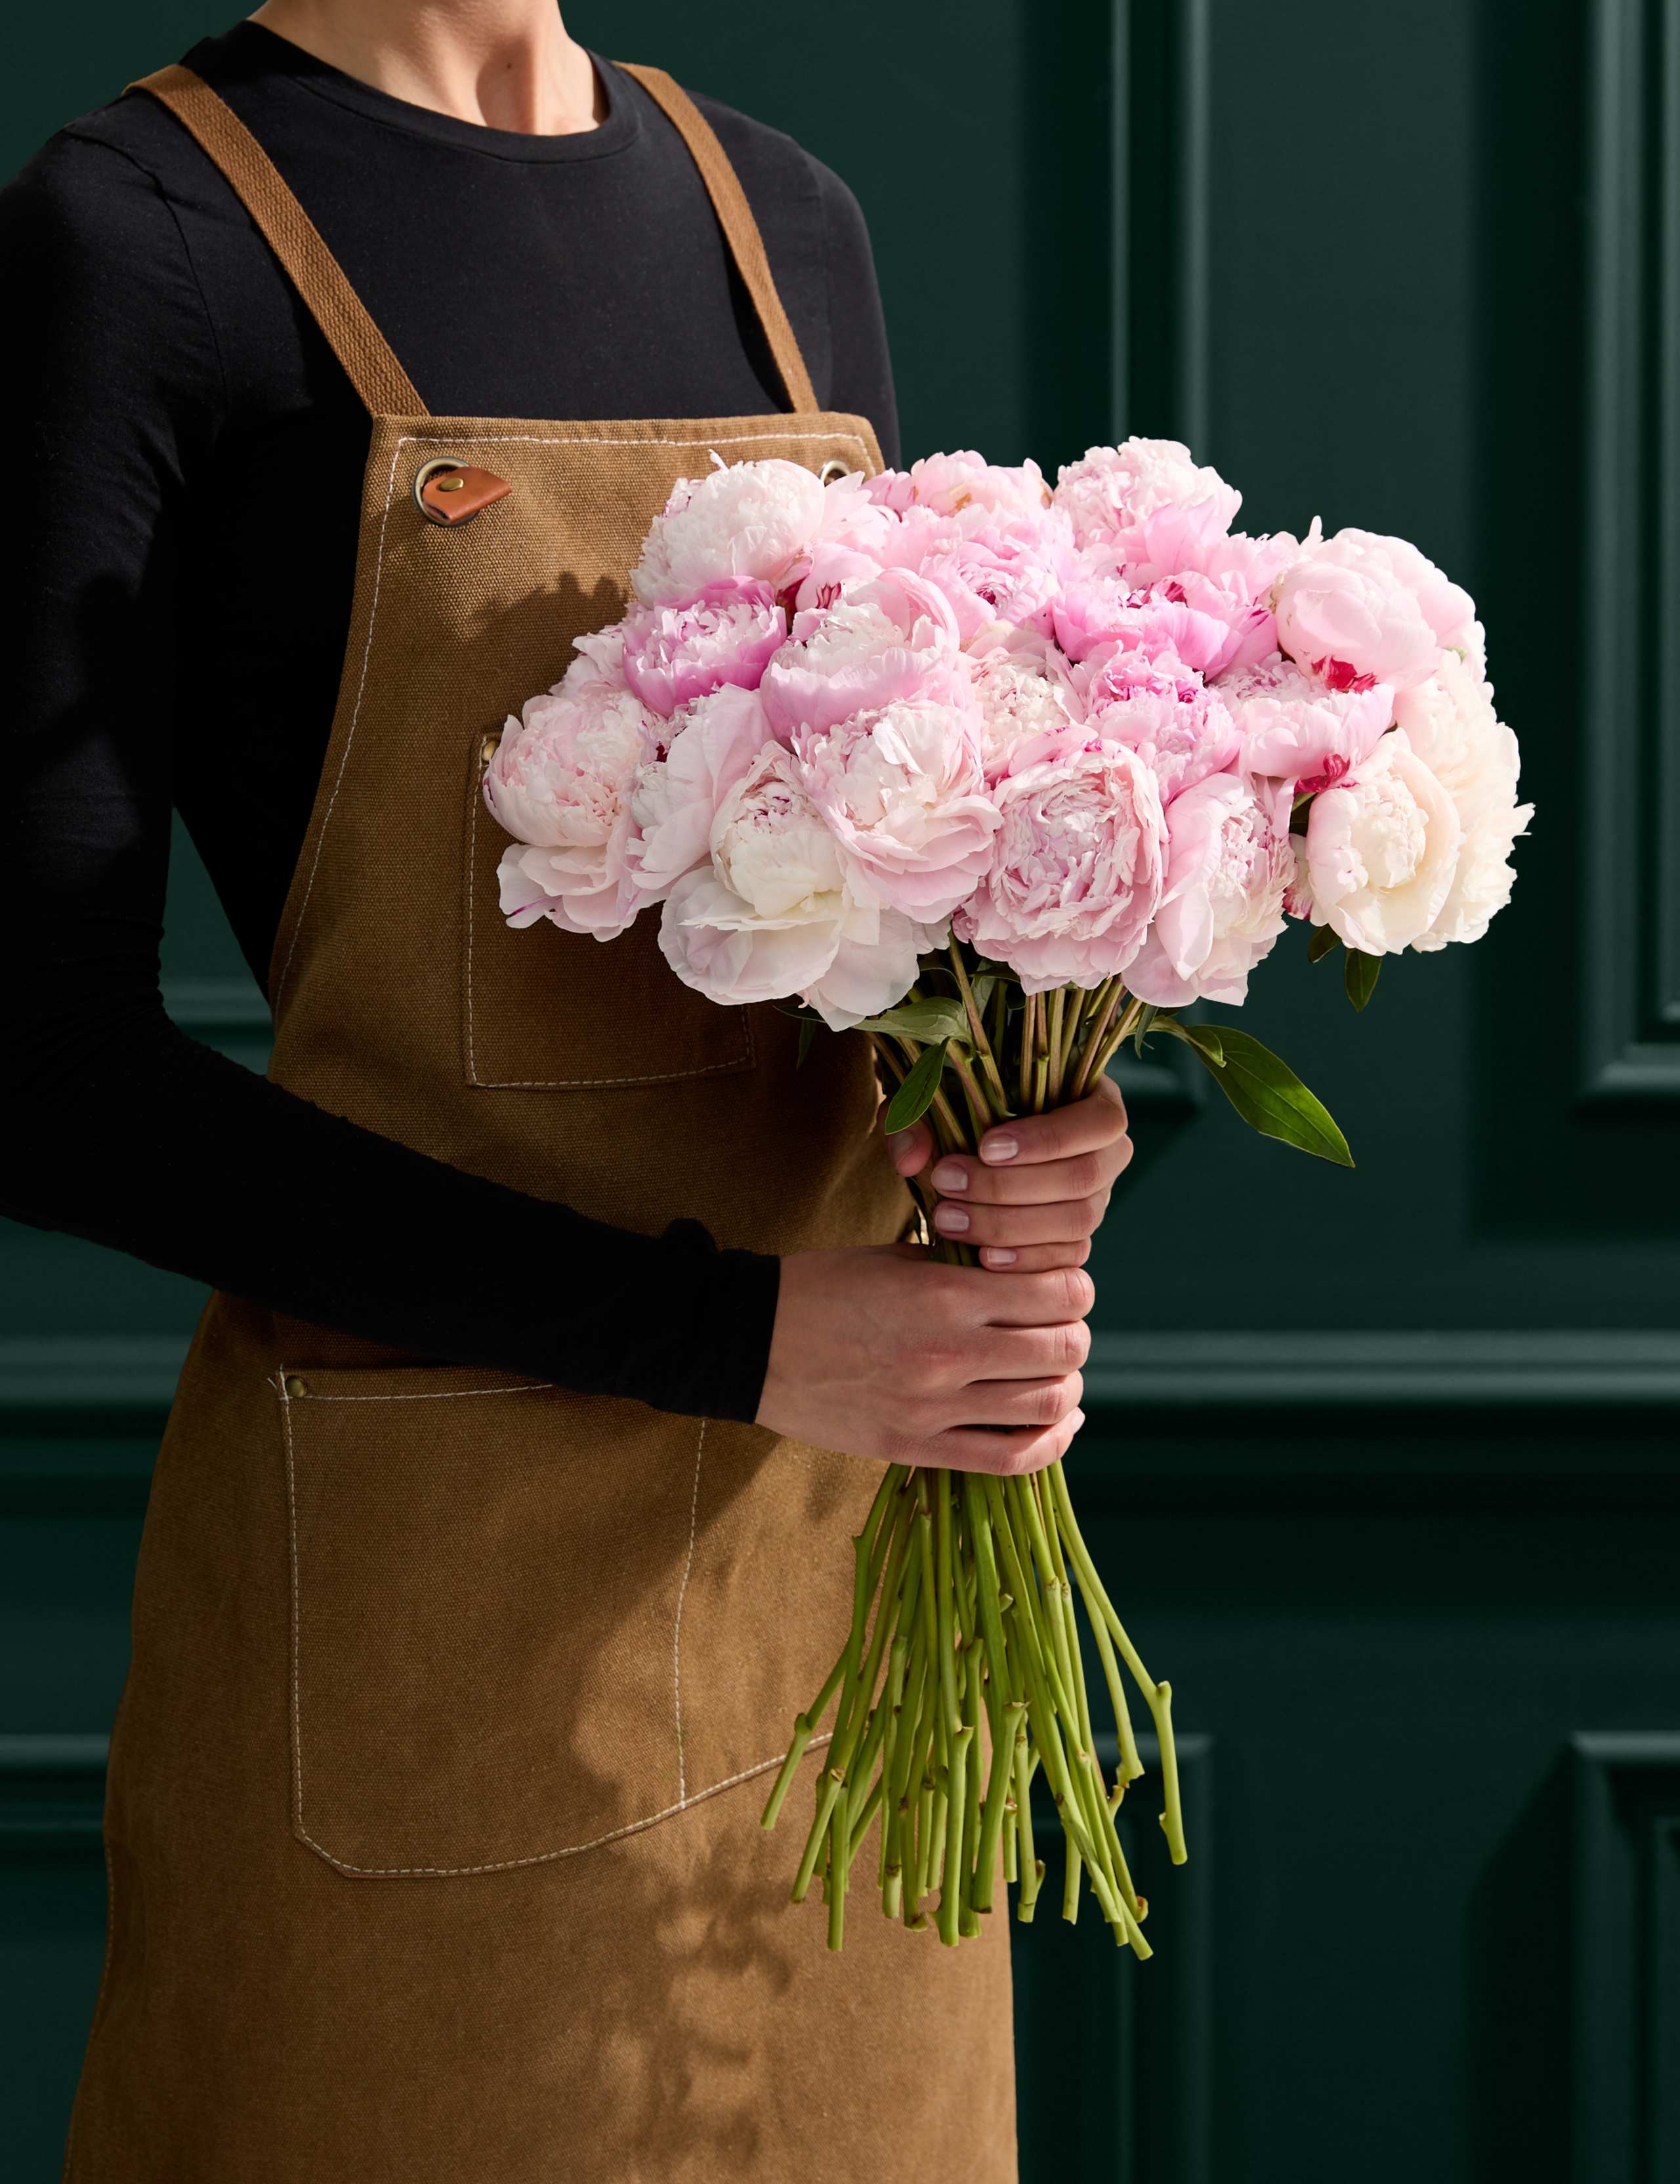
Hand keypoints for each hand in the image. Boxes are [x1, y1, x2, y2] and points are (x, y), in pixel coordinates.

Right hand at [754, 1245, 1089, 1474]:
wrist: (749, 1342)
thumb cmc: (821, 1287)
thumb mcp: (895, 1256)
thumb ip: (961, 1268)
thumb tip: (1022, 1278)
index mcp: (944, 1293)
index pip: (1058, 1294)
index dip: (1076, 1289)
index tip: (1067, 1289)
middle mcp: (949, 1352)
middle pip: (1063, 1351)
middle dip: (1074, 1337)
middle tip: (1062, 1331)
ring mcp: (933, 1407)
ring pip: (1046, 1405)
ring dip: (1066, 1387)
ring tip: (1057, 1376)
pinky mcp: (915, 1448)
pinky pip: (1009, 1459)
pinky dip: (1049, 1443)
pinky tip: (1057, 1425)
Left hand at [884, 1075, 1132, 1270]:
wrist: (959, 1143)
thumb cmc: (956, 1101)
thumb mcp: (930, 1092)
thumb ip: (914, 1115)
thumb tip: (912, 1161)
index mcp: (1094, 1099)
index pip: (1100, 1122)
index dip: (1048, 1139)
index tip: (985, 1147)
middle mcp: (1107, 1152)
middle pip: (1084, 1177)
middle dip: (1010, 1186)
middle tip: (947, 1182)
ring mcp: (1097, 1199)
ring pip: (1076, 1222)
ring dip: (1009, 1225)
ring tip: (948, 1219)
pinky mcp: (1077, 1238)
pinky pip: (1066, 1258)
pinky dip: (1025, 1261)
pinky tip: (981, 1257)